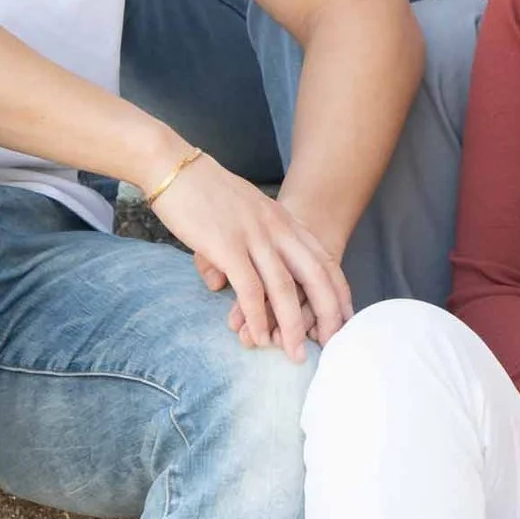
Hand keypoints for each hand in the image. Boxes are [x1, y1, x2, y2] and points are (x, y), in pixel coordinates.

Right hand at [143, 155, 351, 361]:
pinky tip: (259, 337)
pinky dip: (257, 317)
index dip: (338, 289)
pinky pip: (249, 290)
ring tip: (295, 353)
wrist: (173, 165)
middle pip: (314, 275)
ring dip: (291, 325)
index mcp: (282, 219)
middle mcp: (275, 228)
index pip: (322, 258)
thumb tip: (222, 284)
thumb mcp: (238, 213)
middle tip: (332, 342)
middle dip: (327, 312)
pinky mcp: (226, 246)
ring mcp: (253, 236)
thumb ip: (242, 244)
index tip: (345, 316)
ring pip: (284, 289)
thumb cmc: (201, 192)